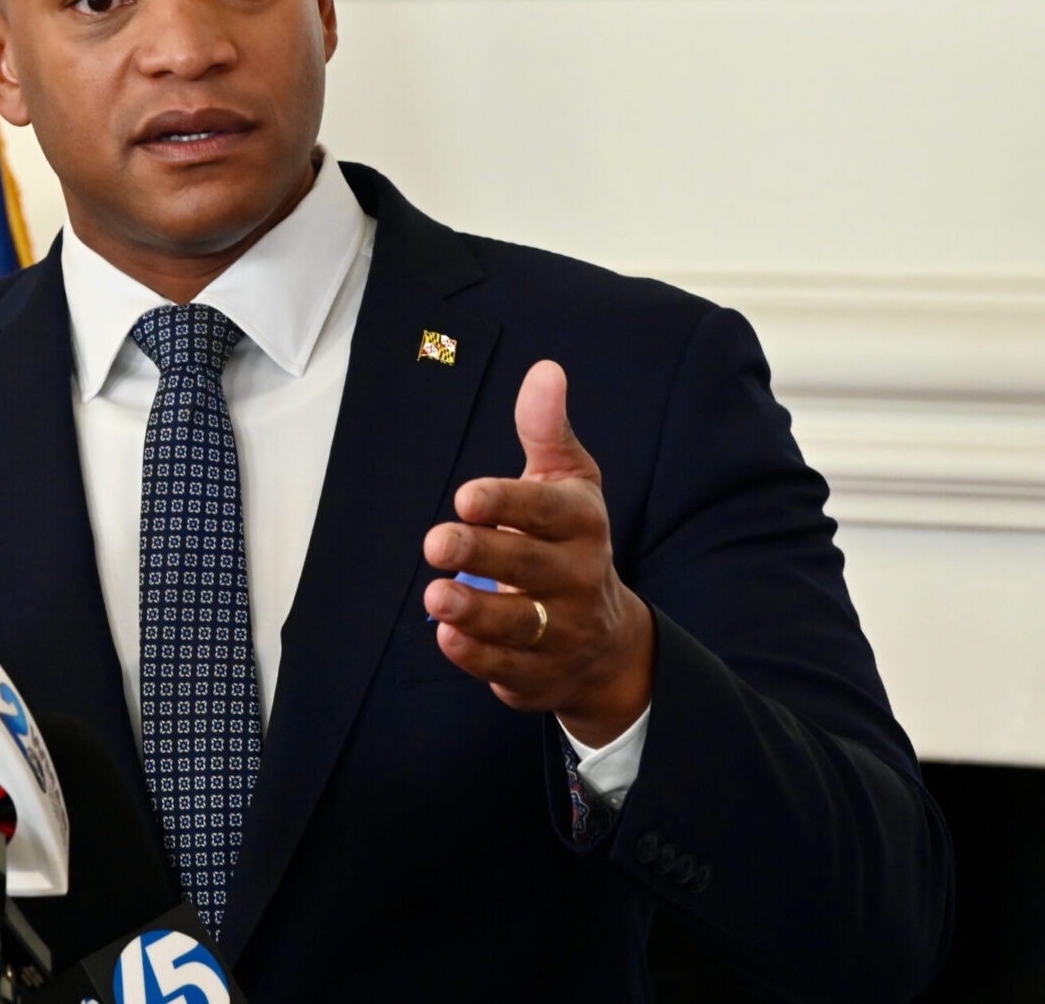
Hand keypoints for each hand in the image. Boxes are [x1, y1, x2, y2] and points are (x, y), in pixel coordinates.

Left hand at [422, 360, 653, 747]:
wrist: (609, 641)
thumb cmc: (570, 544)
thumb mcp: (567, 483)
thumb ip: (547, 430)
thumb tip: (544, 370)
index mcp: (582, 525)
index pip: (547, 511)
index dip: (508, 503)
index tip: (467, 496)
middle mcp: (577, 579)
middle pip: (531, 566)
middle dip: (484, 554)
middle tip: (437, 541)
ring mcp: (560, 631)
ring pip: (517, 623)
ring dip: (475, 611)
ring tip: (436, 595)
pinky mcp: (538, 673)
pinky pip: (506, 667)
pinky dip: (477, 656)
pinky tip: (447, 636)